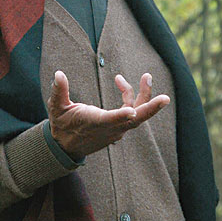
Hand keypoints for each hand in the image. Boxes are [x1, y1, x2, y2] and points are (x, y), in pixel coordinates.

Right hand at [47, 70, 169, 158]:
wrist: (66, 146)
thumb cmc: (61, 124)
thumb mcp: (56, 107)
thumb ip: (59, 91)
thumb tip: (58, 74)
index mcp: (93, 122)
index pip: (109, 120)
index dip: (121, 116)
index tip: (132, 111)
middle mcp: (108, 128)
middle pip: (134, 120)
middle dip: (150, 108)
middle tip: (165, 98)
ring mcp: (116, 129)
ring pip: (137, 115)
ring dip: (144, 96)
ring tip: (147, 77)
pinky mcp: (118, 126)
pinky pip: (131, 112)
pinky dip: (130, 97)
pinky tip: (120, 82)